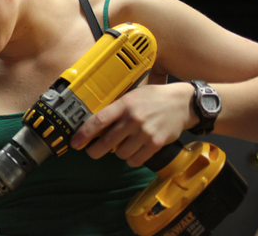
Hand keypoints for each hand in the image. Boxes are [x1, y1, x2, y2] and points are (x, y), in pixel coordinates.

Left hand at [70, 83, 194, 166]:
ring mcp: (145, 132)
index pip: (99, 121)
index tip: (75, 143)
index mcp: (124, 105)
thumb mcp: (131, 96)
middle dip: (95, 150)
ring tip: (124, 144)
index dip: (84, 134)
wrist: (182, 103)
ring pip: (121, 153)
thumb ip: (116, 109)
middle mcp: (133, 119)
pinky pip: (135, 160)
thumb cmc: (152, 98)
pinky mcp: (156, 143)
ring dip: (119, 152)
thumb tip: (95, 125)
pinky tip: (134, 151)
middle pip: (106, 142)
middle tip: (93, 152)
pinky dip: (131, 158)